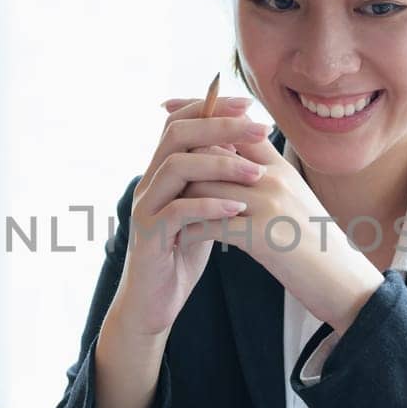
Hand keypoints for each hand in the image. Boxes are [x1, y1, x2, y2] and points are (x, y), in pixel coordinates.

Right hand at [109, 93, 272, 338]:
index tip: (250, 105)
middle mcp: (148, 182)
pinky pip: (176, 211)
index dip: (212, 108)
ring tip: (257, 174)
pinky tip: (237, 208)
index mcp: (161, 171)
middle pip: (176, 135)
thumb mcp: (203, 209)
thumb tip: (246, 149)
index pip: (180, 122)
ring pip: (175, 168)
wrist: (155, 301)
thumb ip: (214, 181)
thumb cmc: (182, 253)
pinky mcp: (148, 236)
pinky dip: (208, 206)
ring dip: (220, 165)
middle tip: (261, 129)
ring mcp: (145, 208)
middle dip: (220, 126)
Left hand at [169, 121, 383, 333]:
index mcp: (279, 165)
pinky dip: (190, 232)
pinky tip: (180, 241)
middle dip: (181, 164)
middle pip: (212, 153)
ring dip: (181, 202)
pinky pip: (211, 223)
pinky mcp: (262, 235)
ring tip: (165, 213)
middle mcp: (273, 177)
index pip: (234, 126)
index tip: (167, 107)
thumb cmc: (314, 242)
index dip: (199, 114)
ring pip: (205, 186)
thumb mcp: (293, 198)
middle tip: (156, 173)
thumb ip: (263, 173)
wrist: (342, 280)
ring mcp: (268, 203)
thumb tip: (228, 155)